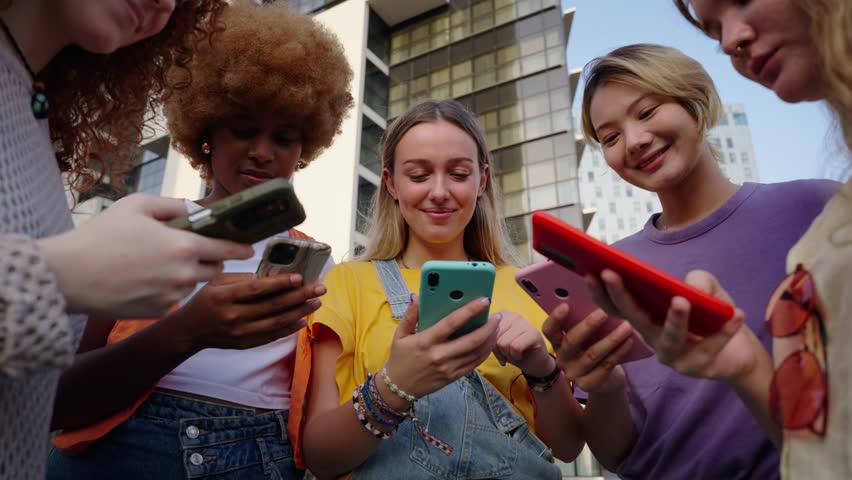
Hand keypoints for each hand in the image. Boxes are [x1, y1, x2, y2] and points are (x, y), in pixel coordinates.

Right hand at [38, 194, 252, 317]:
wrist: (69, 275)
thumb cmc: (101, 236)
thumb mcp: (138, 205)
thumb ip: (174, 205)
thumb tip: (197, 208)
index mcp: (184, 246)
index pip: (227, 249)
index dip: (241, 248)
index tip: (249, 248)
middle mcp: (184, 275)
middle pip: (213, 270)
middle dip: (209, 260)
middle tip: (189, 251)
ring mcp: (172, 296)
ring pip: (191, 284)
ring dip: (185, 275)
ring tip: (155, 263)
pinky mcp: (158, 312)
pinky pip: (171, 299)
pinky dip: (164, 290)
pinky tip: (141, 280)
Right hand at [164, 272, 324, 352]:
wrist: (189, 331)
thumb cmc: (205, 300)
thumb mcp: (216, 282)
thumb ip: (242, 279)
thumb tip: (272, 275)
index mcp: (224, 297)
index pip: (256, 289)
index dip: (279, 283)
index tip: (300, 276)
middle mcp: (233, 316)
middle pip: (272, 306)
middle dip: (300, 295)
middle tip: (320, 287)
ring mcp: (240, 333)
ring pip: (276, 322)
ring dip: (299, 311)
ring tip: (316, 301)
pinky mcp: (245, 343)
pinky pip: (272, 336)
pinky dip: (289, 328)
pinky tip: (302, 319)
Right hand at [380, 296, 500, 407]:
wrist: (398, 388)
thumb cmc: (400, 358)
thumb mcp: (400, 334)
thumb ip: (410, 315)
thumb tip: (417, 296)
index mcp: (426, 341)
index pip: (452, 322)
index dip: (470, 310)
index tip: (484, 300)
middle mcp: (440, 355)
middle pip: (472, 340)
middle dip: (489, 327)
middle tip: (498, 316)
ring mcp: (448, 368)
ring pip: (477, 353)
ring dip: (490, 339)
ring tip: (496, 327)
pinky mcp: (453, 377)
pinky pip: (474, 364)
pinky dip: (485, 352)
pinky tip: (489, 342)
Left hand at [492, 311, 553, 376]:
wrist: (534, 363)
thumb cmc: (512, 352)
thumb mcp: (496, 344)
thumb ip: (487, 336)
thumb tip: (482, 335)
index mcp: (502, 315)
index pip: (486, 329)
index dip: (489, 344)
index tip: (498, 350)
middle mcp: (513, 315)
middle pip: (494, 336)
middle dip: (499, 350)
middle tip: (508, 353)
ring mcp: (525, 322)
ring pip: (504, 342)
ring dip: (508, 354)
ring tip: (515, 353)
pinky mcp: (534, 333)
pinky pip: (515, 347)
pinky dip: (516, 355)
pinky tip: (521, 354)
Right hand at [542, 304, 635, 392]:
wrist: (607, 379)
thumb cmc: (596, 346)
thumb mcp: (588, 335)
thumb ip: (584, 321)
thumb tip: (596, 297)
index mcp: (557, 342)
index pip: (548, 330)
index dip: (555, 319)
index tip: (565, 305)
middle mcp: (561, 358)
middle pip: (571, 341)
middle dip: (588, 326)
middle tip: (604, 312)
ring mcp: (573, 374)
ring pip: (592, 355)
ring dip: (611, 339)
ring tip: (626, 326)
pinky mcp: (587, 385)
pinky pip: (605, 366)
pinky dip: (619, 352)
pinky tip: (629, 341)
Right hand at [588, 269, 757, 383]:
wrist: (742, 353)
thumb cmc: (713, 316)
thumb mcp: (705, 288)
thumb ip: (696, 280)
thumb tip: (685, 290)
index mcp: (646, 319)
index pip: (617, 307)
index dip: (601, 292)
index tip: (591, 271)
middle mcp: (652, 338)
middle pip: (633, 319)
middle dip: (621, 296)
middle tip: (612, 274)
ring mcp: (673, 356)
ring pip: (669, 338)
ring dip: (674, 320)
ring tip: (681, 300)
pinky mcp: (696, 367)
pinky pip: (709, 347)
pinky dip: (724, 330)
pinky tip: (736, 313)